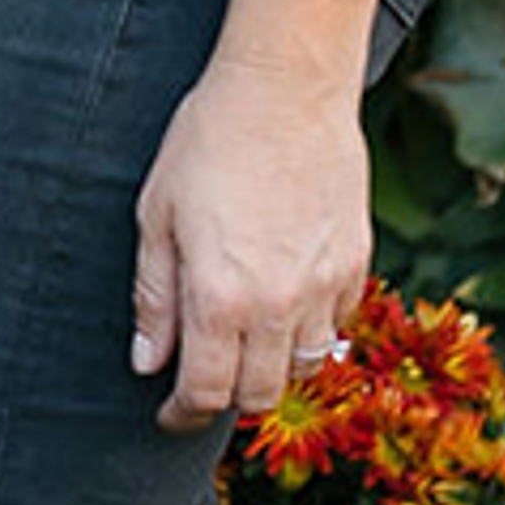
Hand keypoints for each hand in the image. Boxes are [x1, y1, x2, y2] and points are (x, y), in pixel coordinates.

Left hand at [131, 50, 372, 432]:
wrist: (286, 91)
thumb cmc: (208, 142)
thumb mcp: (156, 215)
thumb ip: (153, 296)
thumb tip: (147, 361)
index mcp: (220, 297)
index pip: (206, 391)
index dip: (181, 413)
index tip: (168, 414)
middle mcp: (279, 306)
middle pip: (259, 395)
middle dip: (225, 399)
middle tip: (201, 380)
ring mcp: (326, 288)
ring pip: (303, 368)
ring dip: (270, 370)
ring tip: (242, 344)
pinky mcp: (357, 265)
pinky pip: (337, 325)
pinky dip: (310, 331)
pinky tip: (284, 304)